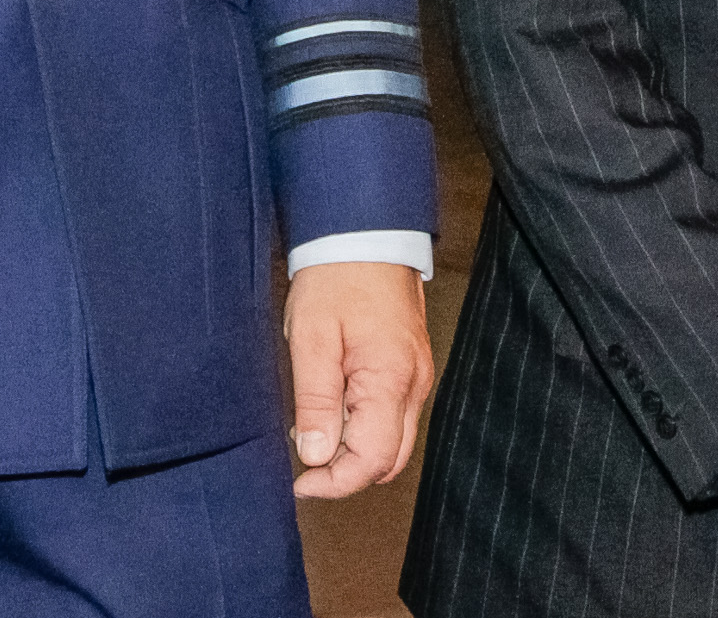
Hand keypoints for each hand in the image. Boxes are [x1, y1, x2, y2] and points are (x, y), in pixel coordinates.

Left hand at [283, 259, 434, 498]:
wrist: (365, 234)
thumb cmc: (337, 279)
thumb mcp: (311, 339)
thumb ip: (316, 402)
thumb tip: (316, 455)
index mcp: (391, 380)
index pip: (372, 460)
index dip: (335, 482)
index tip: (300, 480)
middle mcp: (413, 384)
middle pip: (389, 459)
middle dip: (346, 471)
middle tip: (304, 459)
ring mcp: (416, 376)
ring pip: (393, 441)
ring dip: (355, 449)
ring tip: (313, 425)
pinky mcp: (410, 368)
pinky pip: (393, 416)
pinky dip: (364, 426)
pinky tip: (332, 405)